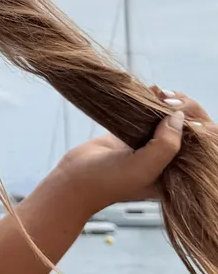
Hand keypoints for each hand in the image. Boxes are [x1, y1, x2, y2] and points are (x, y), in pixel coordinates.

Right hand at [50, 89, 208, 212]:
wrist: (74, 179)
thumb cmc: (108, 182)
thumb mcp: (144, 168)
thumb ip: (166, 145)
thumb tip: (177, 116)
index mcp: (176, 174)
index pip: (200, 147)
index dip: (197, 124)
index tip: (179, 111)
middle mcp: (167, 160)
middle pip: (188, 129)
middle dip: (183, 109)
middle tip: (168, 100)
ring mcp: (150, 146)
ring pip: (170, 119)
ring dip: (169, 102)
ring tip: (160, 94)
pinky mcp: (133, 134)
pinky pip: (150, 114)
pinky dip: (153, 101)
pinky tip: (152, 91)